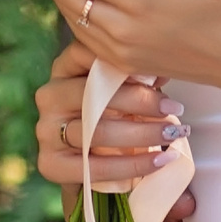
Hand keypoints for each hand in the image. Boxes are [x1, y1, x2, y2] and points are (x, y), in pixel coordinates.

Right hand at [34, 40, 183, 187]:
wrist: (92, 157)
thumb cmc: (112, 112)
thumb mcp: (123, 88)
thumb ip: (139, 76)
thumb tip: (162, 72)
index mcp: (64, 68)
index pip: (87, 54)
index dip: (123, 63)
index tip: (158, 75)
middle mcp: (50, 96)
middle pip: (94, 94)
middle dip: (139, 101)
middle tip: (174, 108)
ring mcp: (46, 131)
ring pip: (97, 132)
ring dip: (141, 134)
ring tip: (173, 133)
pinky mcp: (50, 164)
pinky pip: (95, 167)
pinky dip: (133, 165)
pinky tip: (160, 160)